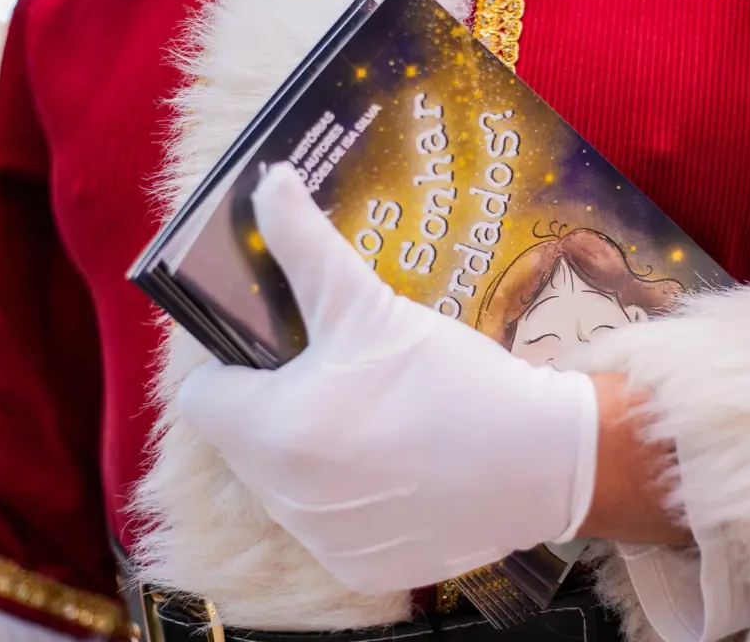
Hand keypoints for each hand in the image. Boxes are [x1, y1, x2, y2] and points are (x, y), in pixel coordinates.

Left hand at [177, 162, 598, 592]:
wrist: (544, 461)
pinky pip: (330, 523)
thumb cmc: (447, 378)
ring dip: (313, 449)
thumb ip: (305, 245)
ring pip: (288, 482)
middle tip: (340, 369)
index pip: (204, 395)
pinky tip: (400, 464)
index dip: (235, 363)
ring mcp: (322, 542)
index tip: (284, 344)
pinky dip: (352, 496)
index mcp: (270, 432)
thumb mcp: (369, 304)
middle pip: (248, 437)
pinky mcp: (361, 569)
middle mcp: (282, 500)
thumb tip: (267, 181)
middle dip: (279, 401)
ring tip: (377, 413)